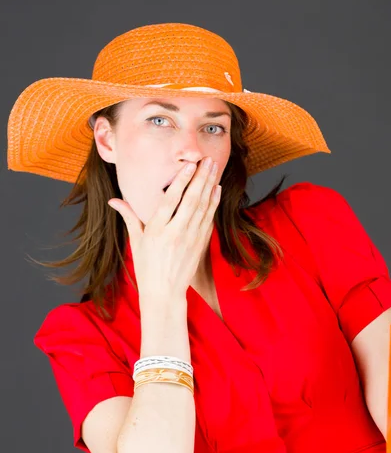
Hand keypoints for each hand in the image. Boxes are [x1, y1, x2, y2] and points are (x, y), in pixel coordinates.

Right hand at [107, 157, 220, 299]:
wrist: (164, 293)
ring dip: (209, 186)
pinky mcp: (200, 244)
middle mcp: (175, 233)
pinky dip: (213, 203)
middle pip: (191, 200)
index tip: (189, 165)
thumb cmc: (147, 267)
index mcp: (156, 230)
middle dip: (200, 178)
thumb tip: (113, 200)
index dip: (181, 181)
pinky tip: (216, 189)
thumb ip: (129, 217)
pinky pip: (208, 219)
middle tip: (207, 160)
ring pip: (202, 207)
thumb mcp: (136, 241)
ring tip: (213, 167)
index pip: (170, 200)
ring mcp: (190, 239)